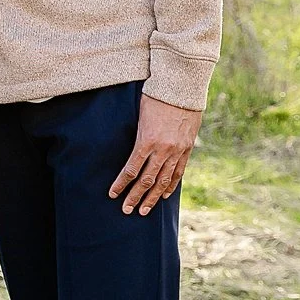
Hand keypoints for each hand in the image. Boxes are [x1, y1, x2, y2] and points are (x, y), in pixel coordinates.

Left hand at [109, 95, 201, 214]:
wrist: (183, 88)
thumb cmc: (156, 97)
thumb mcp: (140, 115)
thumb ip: (136, 135)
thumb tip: (128, 150)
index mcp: (146, 141)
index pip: (130, 169)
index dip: (121, 184)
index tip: (112, 194)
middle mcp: (162, 150)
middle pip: (146, 180)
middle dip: (135, 197)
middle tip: (126, 210)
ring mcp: (177, 151)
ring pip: (163, 180)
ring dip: (153, 197)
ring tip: (144, 210)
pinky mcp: (187, 149)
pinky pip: (178, 172)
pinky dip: (171, 185)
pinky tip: (164, 195)